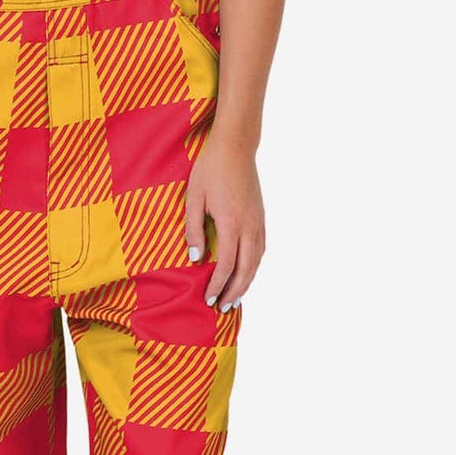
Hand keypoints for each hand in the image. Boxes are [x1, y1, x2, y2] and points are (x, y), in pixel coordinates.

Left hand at [185, 129, 264, 312]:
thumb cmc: (210, 170)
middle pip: (246, 269)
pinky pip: (261, 249)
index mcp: (232, 223)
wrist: (235, 147)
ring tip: (235, 298)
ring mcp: (259, 222)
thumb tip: (195, 258)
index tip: (208, 298)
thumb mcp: (193, 198)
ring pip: (257, 261)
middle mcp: (250, 226)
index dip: (218, 285)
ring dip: (247, 282)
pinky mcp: (261, 217)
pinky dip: (254, 266)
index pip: (226, 265)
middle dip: (235, 291)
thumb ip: (193, 229)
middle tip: (223, 308)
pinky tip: (246, 273)